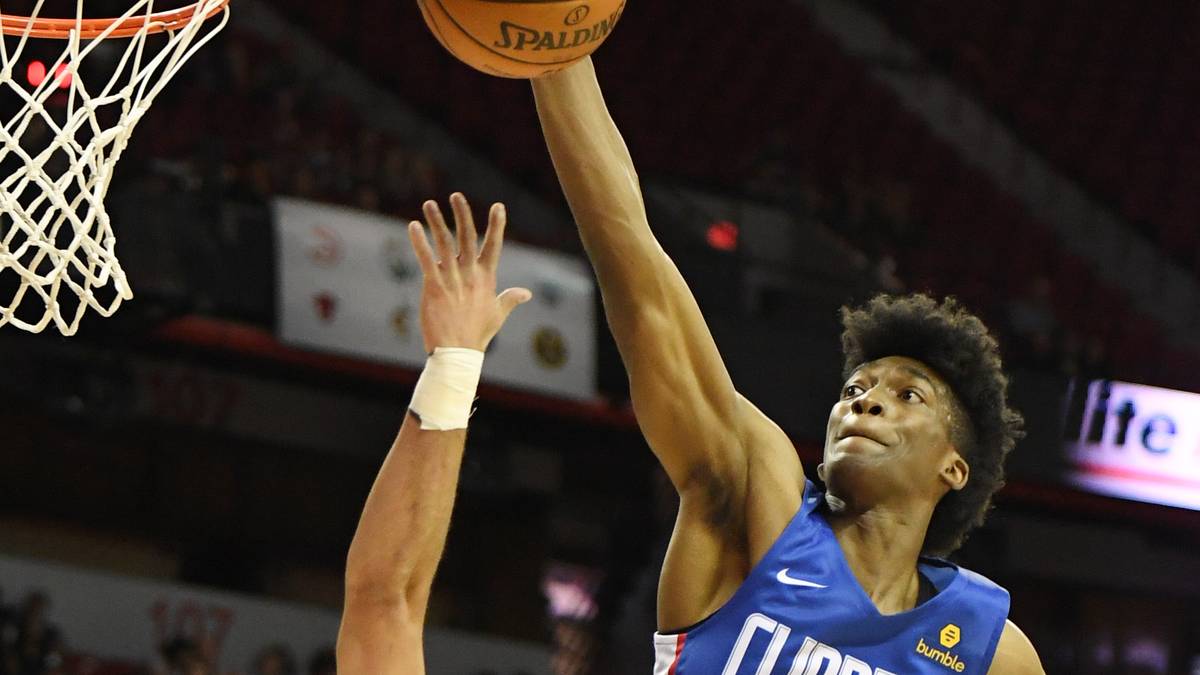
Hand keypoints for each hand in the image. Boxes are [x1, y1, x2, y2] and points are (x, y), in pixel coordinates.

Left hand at [408, 193, 531, 352]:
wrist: (457, 352)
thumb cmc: (477, 334)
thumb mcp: (498, 314)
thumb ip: (511, 299)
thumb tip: (527, 293)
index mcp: (486, 278)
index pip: (493, 246)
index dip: (496, 225)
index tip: (498, 206)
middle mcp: (470, 274)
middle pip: (467, 237)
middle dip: (462, 214)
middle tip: (456, 195)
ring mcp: (452, 279)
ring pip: (444, 243)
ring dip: (436, 221)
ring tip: (429, 203)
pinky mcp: (433, 286)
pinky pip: (426, 259)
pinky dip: (419, 241)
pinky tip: (413, 226)